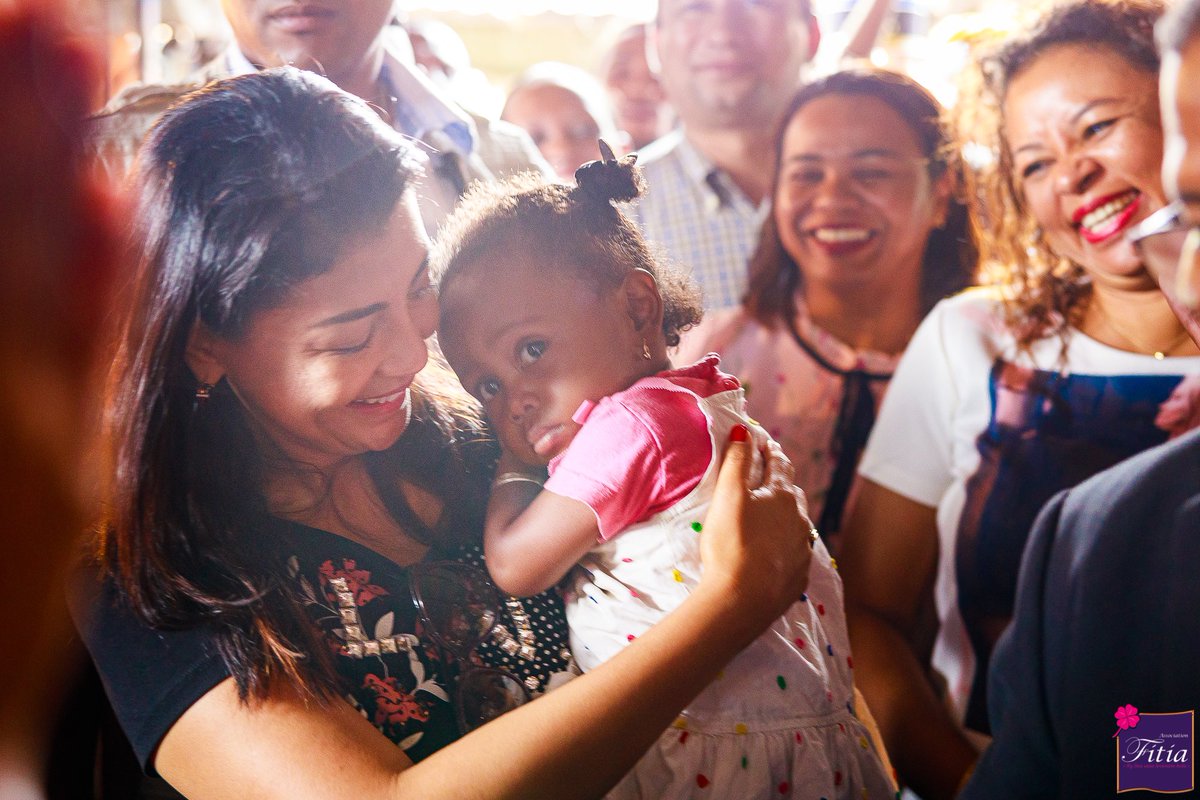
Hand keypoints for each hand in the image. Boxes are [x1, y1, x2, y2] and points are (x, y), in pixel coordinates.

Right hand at [698, 424, 810, 630]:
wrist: (743, 600)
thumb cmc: (731, 544)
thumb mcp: (728, 496)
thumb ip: (736, 461)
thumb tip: (744, 431)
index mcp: (783, 497)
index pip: (779, 465)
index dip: (771, 452)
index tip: (766, 443)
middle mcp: (800, 521)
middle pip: (793, 494)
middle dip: (782, 483)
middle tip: (769, 478)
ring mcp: (801, 550)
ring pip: (798, 525)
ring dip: (787, 516)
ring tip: (774, 516)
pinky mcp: (798, 577)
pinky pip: (795, 553)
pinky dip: (786, 546)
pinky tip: (776, 552)